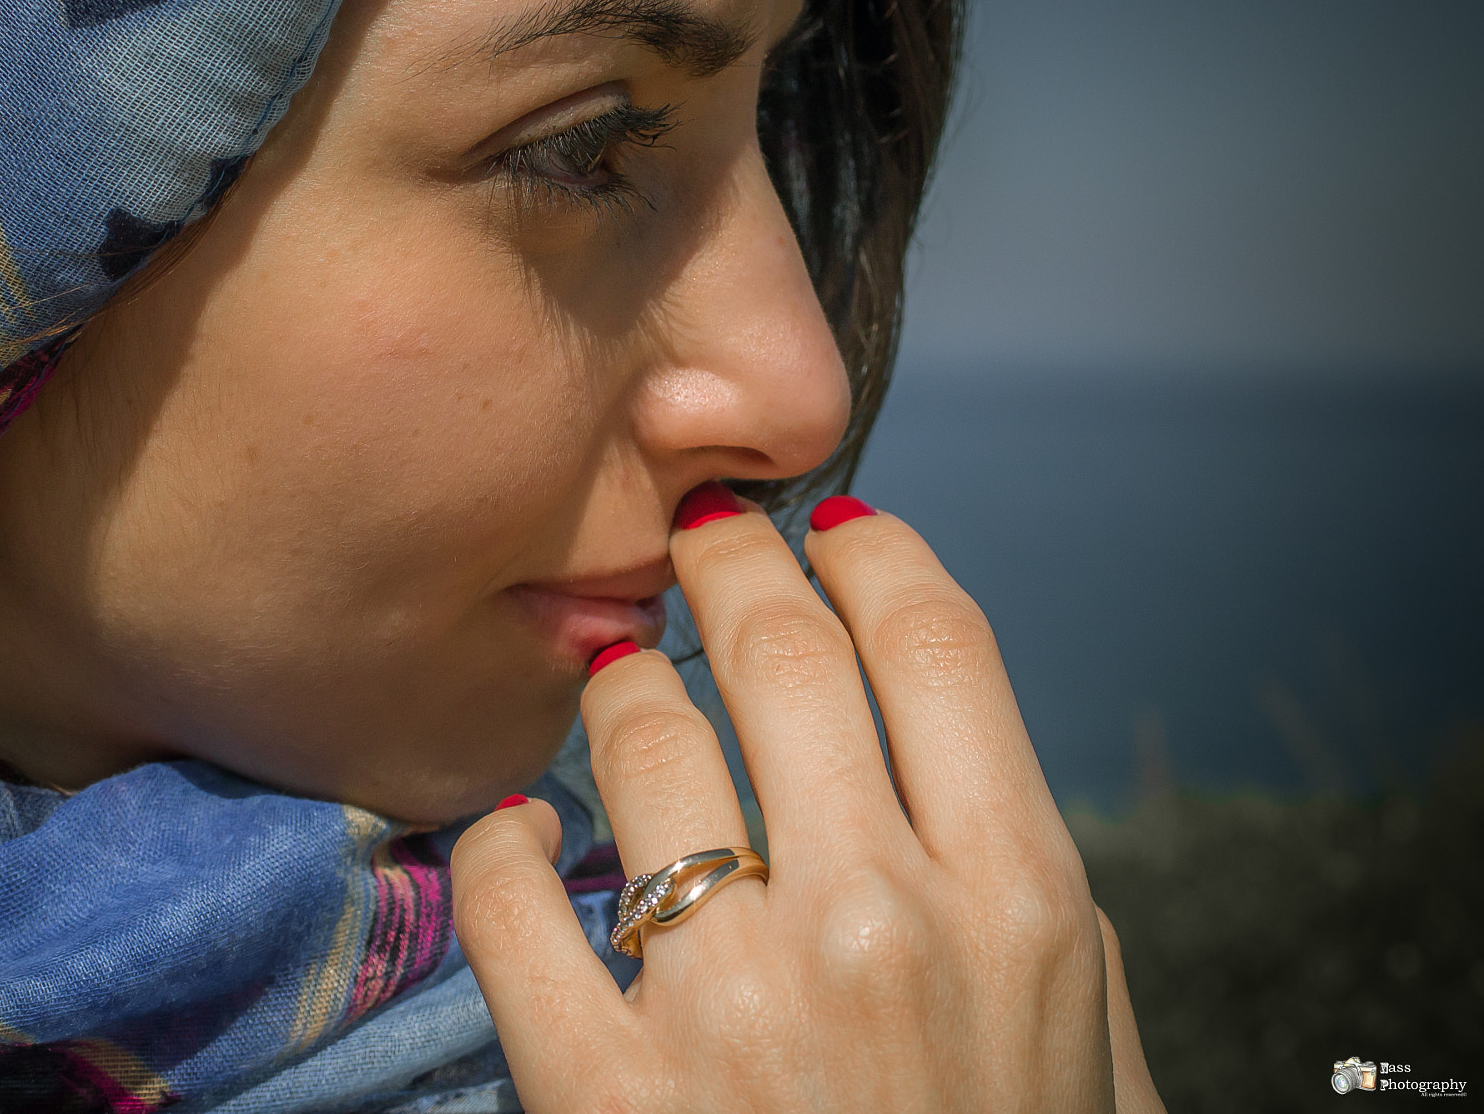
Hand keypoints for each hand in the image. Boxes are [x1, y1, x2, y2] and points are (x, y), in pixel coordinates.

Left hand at [452, 497, 1164, 1111]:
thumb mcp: (1086, 1047)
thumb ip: (1029, 898)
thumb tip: (959, 761)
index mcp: (1016, 899)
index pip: (936, 647)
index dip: (871, 558)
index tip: (830, 529)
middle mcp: (880, 920)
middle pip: (782, 657)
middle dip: (731, 567)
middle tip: (697, 541)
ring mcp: (736, 1000)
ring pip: (641, 742)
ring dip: (619, 689)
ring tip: (613, 685)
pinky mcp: (609, 1086)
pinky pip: (515, 902)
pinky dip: (501, 848)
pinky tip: (515, 840)